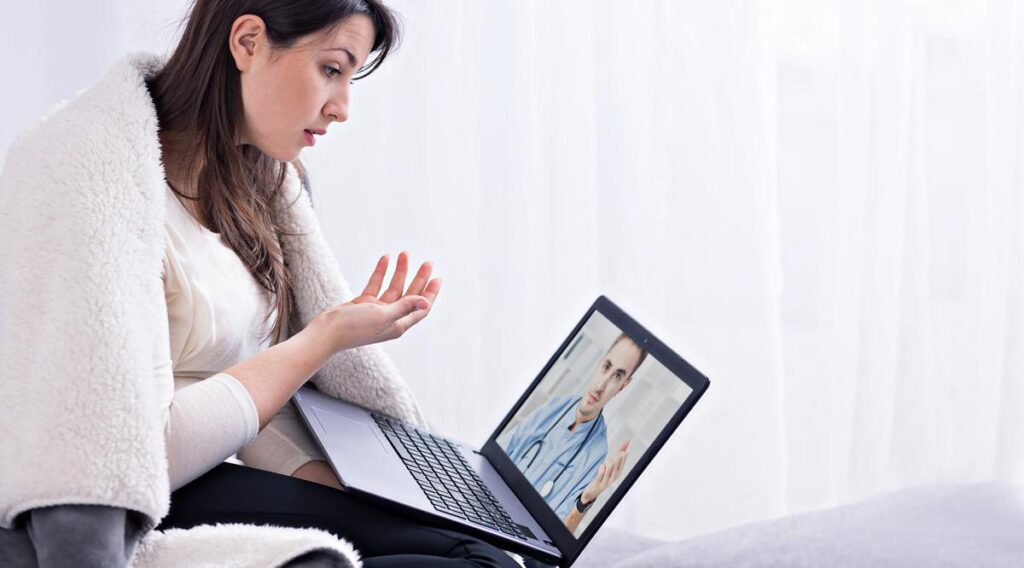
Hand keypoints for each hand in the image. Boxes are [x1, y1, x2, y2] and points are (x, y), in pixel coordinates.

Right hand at [315, 251, 441, 352]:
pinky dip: (381, 272)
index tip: (437, 277)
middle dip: (419, 278)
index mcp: (398, 325)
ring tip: (404, 254)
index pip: (421, 308)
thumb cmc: (354, 328)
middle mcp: (390, 318)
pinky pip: (376, 285)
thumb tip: (426, 302)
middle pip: (410, 295)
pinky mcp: (364, 304)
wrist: (326, 332)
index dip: (431, 293)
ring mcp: (377, 311)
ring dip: (399, 272)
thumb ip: (404, 307)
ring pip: (393, 287)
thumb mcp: (382, 316)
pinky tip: (385, 259)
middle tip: (427, 262)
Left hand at [580, 440, 628, 504]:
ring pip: (609, 468)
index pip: (622, 463)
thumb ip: (617, 456)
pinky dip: (601, 469)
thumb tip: (626, 445)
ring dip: (607, 463)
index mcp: (617, 473)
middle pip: (616, 465)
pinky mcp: (599, 484)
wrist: (593, 492)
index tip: (625, 449)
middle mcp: (613, 478)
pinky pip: (601, 474)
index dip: (623, 456)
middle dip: (615, 459)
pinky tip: (601, 467)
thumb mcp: (610, 467)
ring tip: (604, 464)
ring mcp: (606, 482)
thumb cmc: (603, 477)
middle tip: (611, 458)